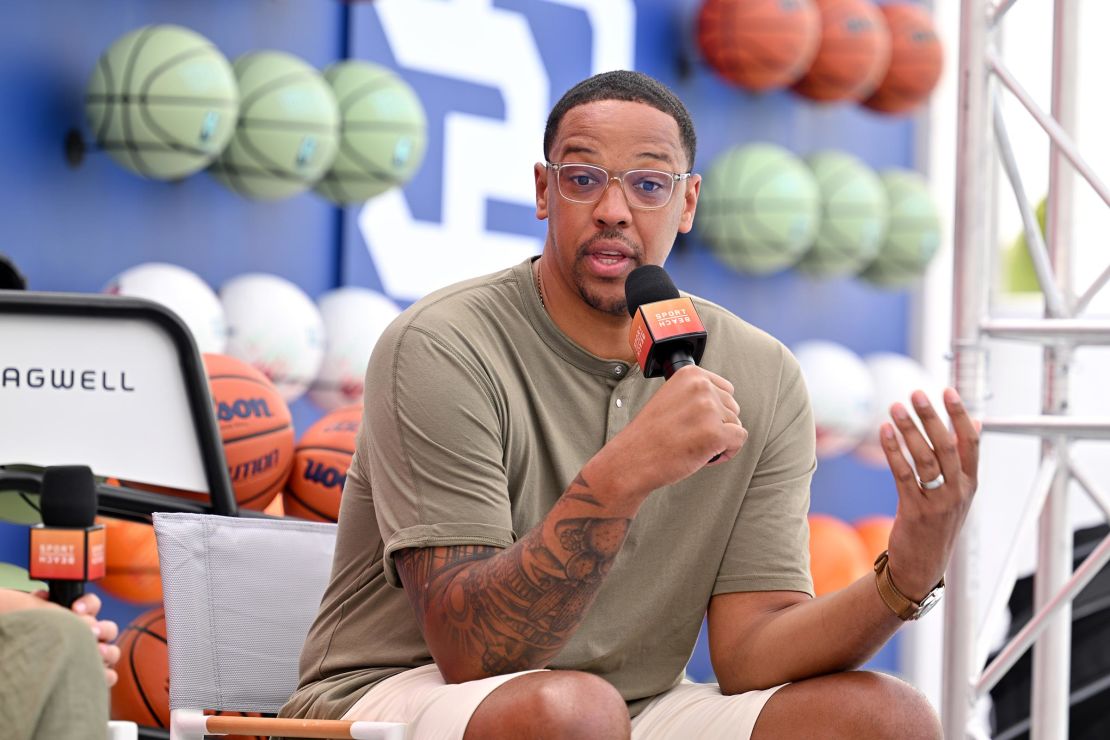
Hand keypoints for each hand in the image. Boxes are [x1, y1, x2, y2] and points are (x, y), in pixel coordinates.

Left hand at [30, 590, 120, 686]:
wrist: (21, 672)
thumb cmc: (30, 638)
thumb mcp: (34, 618)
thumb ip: (39, 605)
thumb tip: (43, 595)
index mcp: (78, 619)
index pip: (93, 605)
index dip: (88, 604)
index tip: (75, 610)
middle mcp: (91, 637)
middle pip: (109, 628)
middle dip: (102, 629)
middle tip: (91, 633)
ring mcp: (95, 657)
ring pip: (113, 652)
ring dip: (108, 651)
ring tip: (97, 653)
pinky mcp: (94, 677)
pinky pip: (110, 676)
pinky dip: (107, 675)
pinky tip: (97, 674)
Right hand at [607, 365, 746, 498]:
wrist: (632, 459)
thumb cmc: (651, 434)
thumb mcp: (671, 397)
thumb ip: (696, 394)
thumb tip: (724, 401)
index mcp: (690, 374)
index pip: (726, 390)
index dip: (713, 410)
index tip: (692, 420)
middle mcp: (701, 386)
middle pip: (733, 408)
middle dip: (718, 425)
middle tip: (689, 435)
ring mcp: (708, 409)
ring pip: (736, 425)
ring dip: (720, 440)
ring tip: (692, 444)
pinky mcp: (715, 433)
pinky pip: (739, 440)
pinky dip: (726, 452)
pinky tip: (702, 454)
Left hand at [880, 388, 979, 600]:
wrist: (921, 567)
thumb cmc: (936, 524)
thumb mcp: (957, 493)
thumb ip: (964, 460)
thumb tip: (976, 423)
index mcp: (969, 484)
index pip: (971, 443)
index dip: (960, 415)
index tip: (948, 390)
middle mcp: (958, 492)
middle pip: (947, 446)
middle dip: (932, 417)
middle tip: (917, 393)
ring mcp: (938, 502)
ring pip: (925, 458)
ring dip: (909, 429)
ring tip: (894, 406)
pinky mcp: (915, 511)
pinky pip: (903, 475)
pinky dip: (894, 451)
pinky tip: (884, 432)